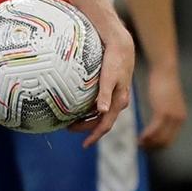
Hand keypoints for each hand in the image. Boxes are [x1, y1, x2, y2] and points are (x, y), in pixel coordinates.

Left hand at [70, 23, 134, 147]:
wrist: (122, 45)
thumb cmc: (115, 60)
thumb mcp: (109, 77)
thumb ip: (105, 94)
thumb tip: (102, 111)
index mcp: (119, 101)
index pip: (106, 125)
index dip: (95, 136)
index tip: (84, 145)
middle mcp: (118, 101)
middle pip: (102, 121)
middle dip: (87, 128)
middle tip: (68, 128)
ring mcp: (116, 95)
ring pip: (101, 113)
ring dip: (88, 119)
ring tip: (71, 119)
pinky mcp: (112, 87)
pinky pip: (100, 103)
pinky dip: (90, 108)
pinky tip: (78, 105)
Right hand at [138, 64, 186, 149]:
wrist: (165, 71)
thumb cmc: (163, 83)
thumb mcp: (166, 101)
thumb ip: (164, 111)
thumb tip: (158, 119)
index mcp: (180, 119)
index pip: (170, 139)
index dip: (159, 145)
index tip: (148, 145)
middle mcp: (178, 120)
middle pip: (165, 141)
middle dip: (153, 146)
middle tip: (141, 146)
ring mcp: (171, 117)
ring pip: (160, 137)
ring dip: (149, 143)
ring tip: (139, 143)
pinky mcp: (163, 112)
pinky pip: (154, 129)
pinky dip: (147, 135)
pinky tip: (140, 137)